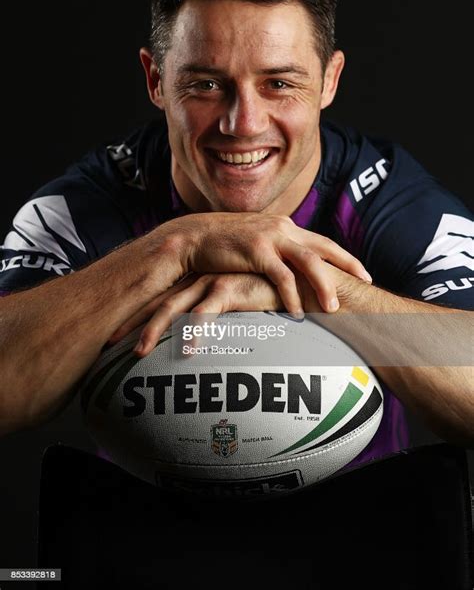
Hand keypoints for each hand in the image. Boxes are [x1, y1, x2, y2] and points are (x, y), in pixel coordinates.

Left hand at [109, 269, 322, 355]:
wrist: (308, 280)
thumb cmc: (273, 295)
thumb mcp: (242, 303)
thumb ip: (224, 312)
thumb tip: (206, 339)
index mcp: (201, 278)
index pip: (163, 296)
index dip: (139, 313)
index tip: (117, 333)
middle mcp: (203, 276)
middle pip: (159, 298)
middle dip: (133, 320)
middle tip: (108, 342)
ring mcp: (216, 279)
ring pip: (175, 305)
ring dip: (153, 330)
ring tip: (137, 353)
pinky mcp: (233, 286)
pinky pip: (207, 311)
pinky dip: (194, 331)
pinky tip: (186, 351)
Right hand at [163, 212, 371, 315]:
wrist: (194, 237)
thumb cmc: (225, 246)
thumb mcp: (257, 244)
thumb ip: (276, 251)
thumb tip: (291, 268)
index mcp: (286, 227)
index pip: (322, 242)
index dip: (344, 257)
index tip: (363, 273)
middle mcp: (283, 228)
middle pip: (324, 247)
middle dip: (348, 265)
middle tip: (366, 283)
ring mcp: (270, 238)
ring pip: (308, 262)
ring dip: (323, 285)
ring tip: (334, 308)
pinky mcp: (255, 251)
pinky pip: (281, 276)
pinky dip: (292, 295)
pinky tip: (298, 312)